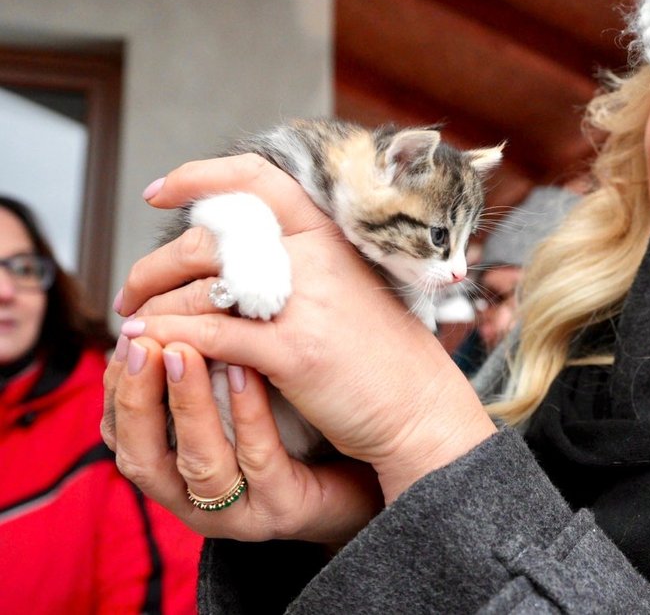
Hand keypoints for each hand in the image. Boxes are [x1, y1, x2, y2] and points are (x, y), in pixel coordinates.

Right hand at [103, 339, 380, 543]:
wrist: (364, 461)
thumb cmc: (287, 427)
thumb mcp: (230, 399)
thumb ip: (194, 369)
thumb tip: (156, 306)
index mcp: (173, 472)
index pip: (123, 433)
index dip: (119, 387)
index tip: (127, 332)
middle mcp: (196, 502)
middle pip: (145, 457)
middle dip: (138, 399)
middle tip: (144, 342)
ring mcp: (244, 510)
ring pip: (202, 463)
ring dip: (189, 403)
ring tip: (187, 350)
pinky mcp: (287, 508)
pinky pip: (261, 461)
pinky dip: (248, 415)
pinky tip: (247, 372)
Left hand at [113, 153, 495, 501]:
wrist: (419, 406)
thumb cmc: (380, 352)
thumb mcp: (347, 286)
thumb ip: (299, 262)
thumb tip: (233, 252)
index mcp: (328, 234)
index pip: (255, 179)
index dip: (198, 176)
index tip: (157, 193)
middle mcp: (315, 256)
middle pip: (208, 239)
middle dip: (153, 265)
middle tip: (133, 290)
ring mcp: (304, 302)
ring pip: (199, 289)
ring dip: (152, 309)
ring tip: (134, 327)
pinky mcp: (292, 351)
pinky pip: (208, 336)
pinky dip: (169, 341)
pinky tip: (151, 349)